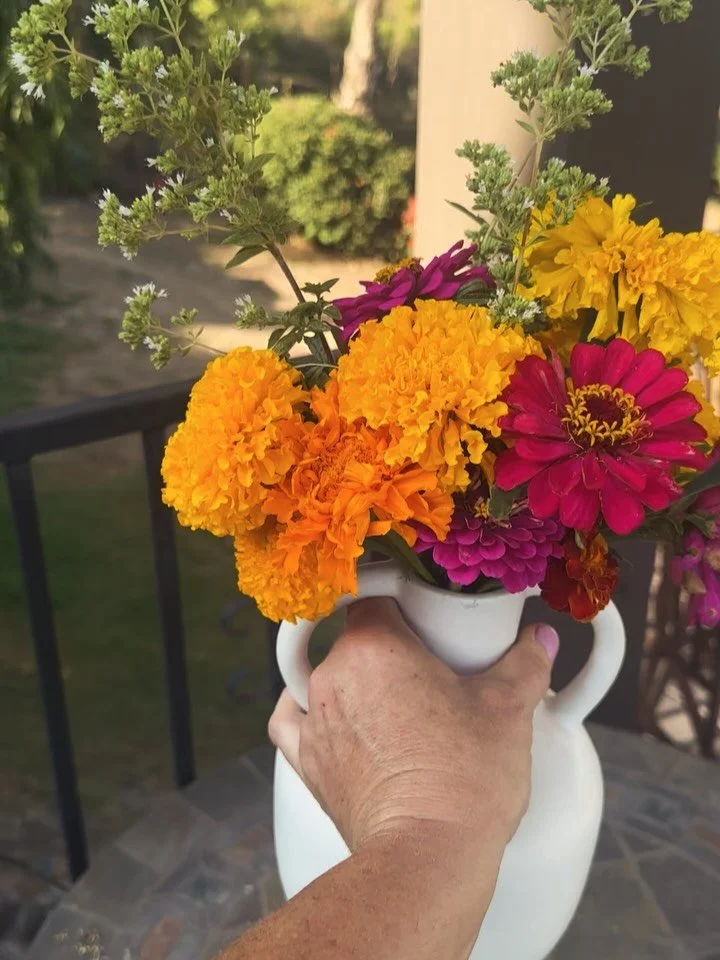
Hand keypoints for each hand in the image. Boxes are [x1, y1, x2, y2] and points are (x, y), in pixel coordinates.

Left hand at [269, 598, 557, 852]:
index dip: (400, 600)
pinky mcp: (306, 760)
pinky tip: (332, 714)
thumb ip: (526, 662)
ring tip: (397, 701)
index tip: (422, 615)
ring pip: (326, 675)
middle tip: (429, 668)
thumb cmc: (464, 780)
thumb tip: (540, 641)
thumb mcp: (509, 708)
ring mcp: (314, 719)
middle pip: (354, 637)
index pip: (373, 596)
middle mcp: (333, 674)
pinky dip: (309, 712)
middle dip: (389, 646)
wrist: (428, 856)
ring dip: (356, 680)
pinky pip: (294, 719)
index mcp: (374, 646)